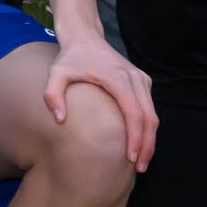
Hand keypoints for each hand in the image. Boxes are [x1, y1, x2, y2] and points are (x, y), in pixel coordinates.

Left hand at [40, 28, 158, 168]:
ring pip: (153, 115)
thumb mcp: (55, 73)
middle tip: (139, 168)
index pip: (134, 114)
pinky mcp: (142, 82)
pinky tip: (139, 144)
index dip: (135, 138)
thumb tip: (60, 119)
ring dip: (149, 139)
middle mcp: (135, 79)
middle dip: (147, 145)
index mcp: (119, 79)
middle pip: (150, 118)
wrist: (85, 37)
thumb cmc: (70, 58)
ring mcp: (141, 80)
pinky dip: (147, 128)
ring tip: (141, 162)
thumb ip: (52, 95)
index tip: (132, 158)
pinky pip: (149, 109)